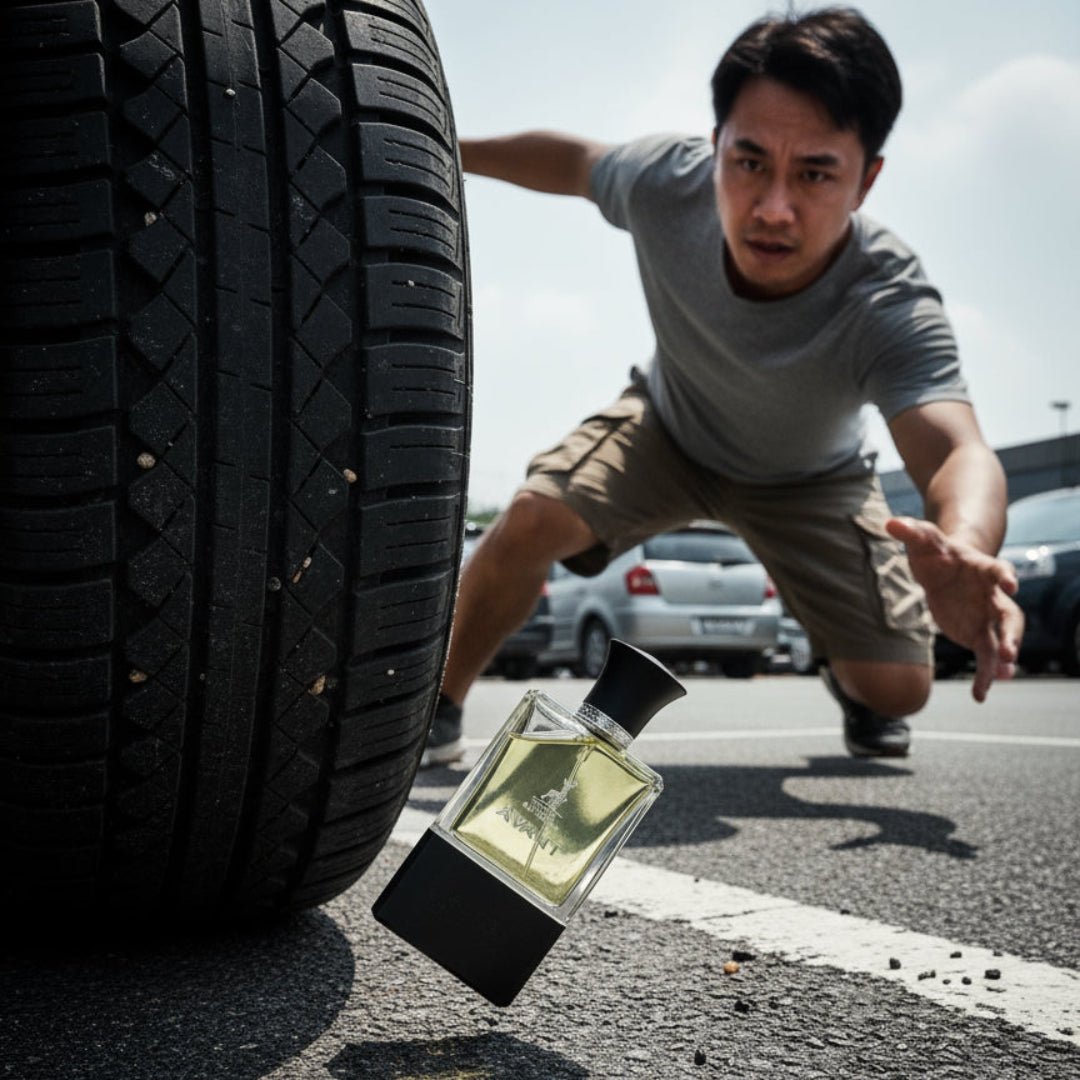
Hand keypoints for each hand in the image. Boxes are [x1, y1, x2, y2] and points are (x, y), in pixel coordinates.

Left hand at [885, 516, 1023, 702]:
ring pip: (1001, 640)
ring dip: (1002, 659)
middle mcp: (993, 596)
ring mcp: (988, 617)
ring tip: (1001, 677)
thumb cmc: (936, 552)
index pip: (1000, 570)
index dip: (1006, 575)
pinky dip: (984, 676)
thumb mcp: (923, 539)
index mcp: (983, 568)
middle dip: (1011, 633)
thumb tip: (889, 522)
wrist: (945, 567)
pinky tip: (980, 695)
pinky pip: (985, 657)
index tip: (1011, 584)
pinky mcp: (978, 634)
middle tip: (1009, 651)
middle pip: (1009, 614)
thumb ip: (911, 531)